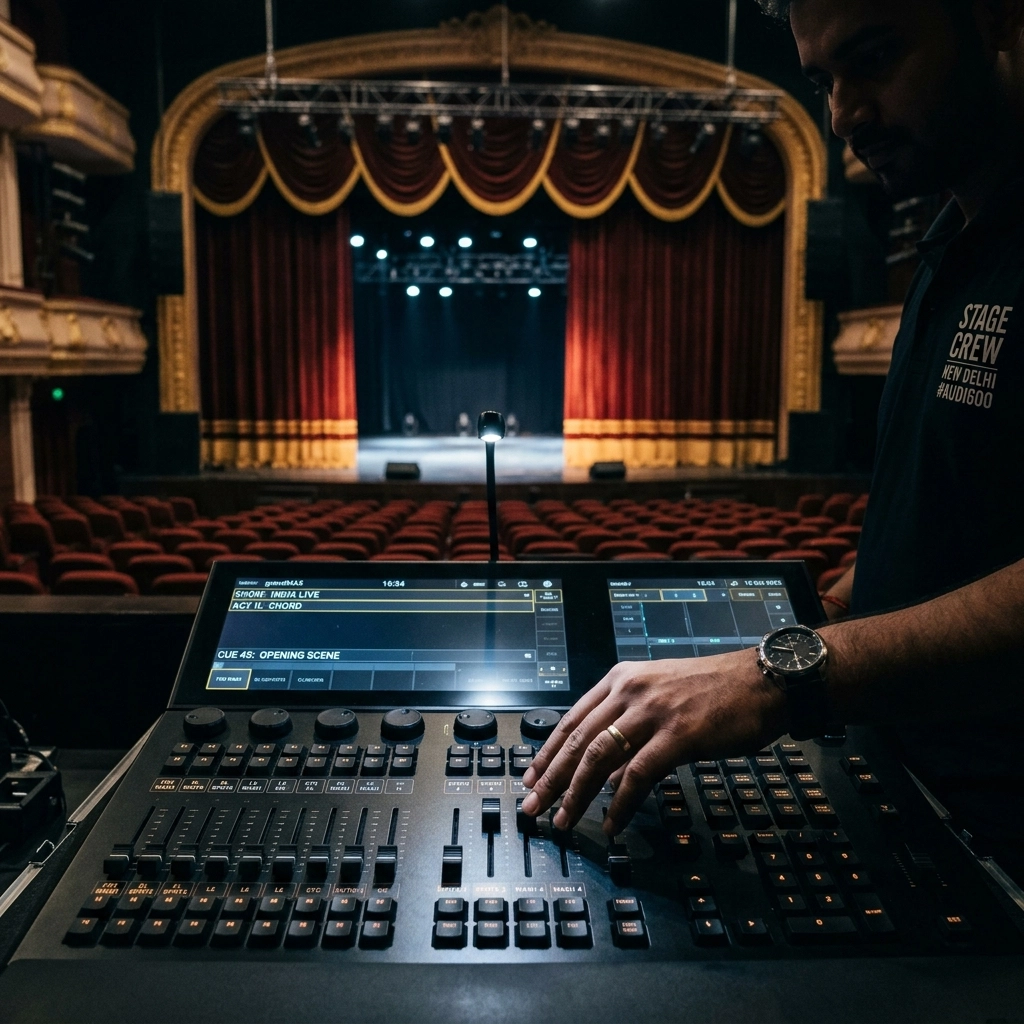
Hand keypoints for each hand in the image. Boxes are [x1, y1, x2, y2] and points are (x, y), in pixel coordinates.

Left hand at [520, 648, 787, 835]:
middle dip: (551, 777)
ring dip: (576, 793)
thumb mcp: (661, 699)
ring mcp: (652, 711)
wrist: (763, 681)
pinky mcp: (678, 734)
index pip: (571, 719)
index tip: (531, 777)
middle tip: (533, 806)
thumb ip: (629, 731)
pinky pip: (637, 775)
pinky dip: (620, 803)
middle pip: (577, 740)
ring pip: (598, 757)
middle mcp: (630, 691)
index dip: (548, 752)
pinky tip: (611, 823)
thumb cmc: (717, 692)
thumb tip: (606, 774)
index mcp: (621, 679)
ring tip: (564, 819)